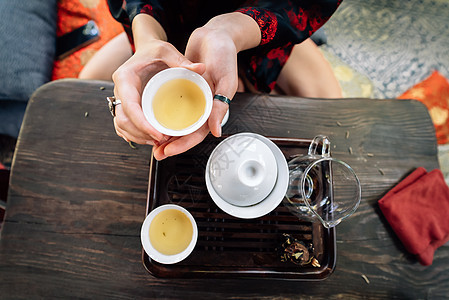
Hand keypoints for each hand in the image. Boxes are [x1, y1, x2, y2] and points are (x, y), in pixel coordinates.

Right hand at [112, 38, 204, 145]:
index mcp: (125, 78)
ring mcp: (121, 99)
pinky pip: (125, 125)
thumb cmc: (154, 50)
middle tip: (162, 140)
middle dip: (141, 134)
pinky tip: (150, 139)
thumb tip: (201, 69)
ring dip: (138, 137)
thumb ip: (181, 61)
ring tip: (159, 141)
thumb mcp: (167, 50)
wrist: (146, 49)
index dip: (142, 124)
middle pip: (123, 120)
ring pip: (122, 125)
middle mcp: (119, 90)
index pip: (129, 106)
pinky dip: (135, 134)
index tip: (158, 134)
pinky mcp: (126, 106)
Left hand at [152, 26, 238, 159]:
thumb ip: (220, 105)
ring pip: (178, 122)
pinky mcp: (183, 89)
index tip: (168, 150)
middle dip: (171, 144)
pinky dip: (164, 115)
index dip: (183, 144)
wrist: (216, 36)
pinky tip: (151, 120)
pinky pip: (173, 107)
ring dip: (166, 133)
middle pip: (186, 132)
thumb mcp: (226, 80)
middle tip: (157, 153)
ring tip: (151, 142)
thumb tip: (215, 131)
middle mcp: (202, 106)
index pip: (197, 132)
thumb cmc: (225, 55)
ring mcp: (193, 99)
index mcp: (214, 108)